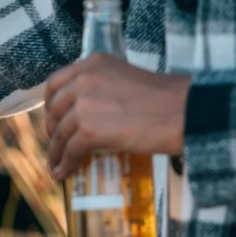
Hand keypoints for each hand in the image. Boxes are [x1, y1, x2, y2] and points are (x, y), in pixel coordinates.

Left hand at [44, 54, 190, 180]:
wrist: (185, 112)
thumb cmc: (165, 99)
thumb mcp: (124, 79)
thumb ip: (100, 87)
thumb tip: (84, 112)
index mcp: (92, 63)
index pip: (56, 83)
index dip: (50, 104)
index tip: (53, 117)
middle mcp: (83, 79)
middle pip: (54, 110)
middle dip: (52, 129)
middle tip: (57, 143)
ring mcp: (84, 104)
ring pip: (60, 133)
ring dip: (56, 151)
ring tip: (57, 163)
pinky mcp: (89, 130)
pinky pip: (69, 150)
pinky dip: (64, 164)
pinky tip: (63, 173)